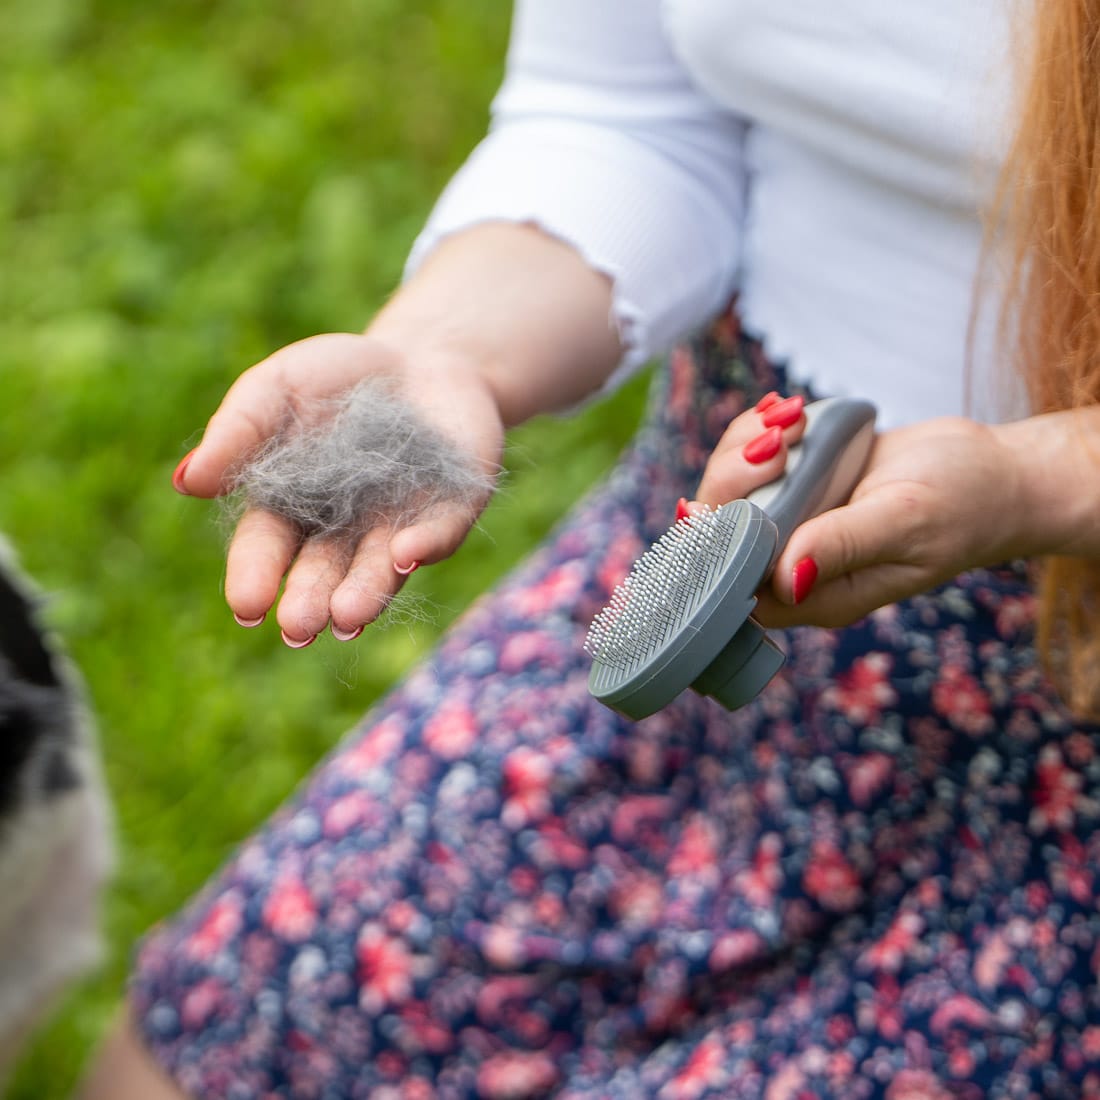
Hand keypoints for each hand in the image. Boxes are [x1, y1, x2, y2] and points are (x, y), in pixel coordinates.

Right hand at [174, 332, 503, 643]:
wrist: (420, 358)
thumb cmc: (334, 379)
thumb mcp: (276, 389)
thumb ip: (237, 431)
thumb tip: (187, 481)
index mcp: (293, 509)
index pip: (269, 548)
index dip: (256, 576)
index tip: (247, 606)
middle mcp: (347, 530)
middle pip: (325, 571)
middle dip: (310, 599)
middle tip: (297, 628)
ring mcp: (401, 523)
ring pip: (382, 566)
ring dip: (366, 592)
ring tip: (348, 616)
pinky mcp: (453, 507)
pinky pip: (442, 530)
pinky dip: (427, 542)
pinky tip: (409, 553)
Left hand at [691, 402, 1028, 627]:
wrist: (992, 472)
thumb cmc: (962, 505)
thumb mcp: (905, 521)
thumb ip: (843, 545)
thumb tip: (787, 576)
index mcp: (815, 595)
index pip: (733, 585)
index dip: (718, 540)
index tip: (742, 492)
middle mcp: (792, 565)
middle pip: (718, 532)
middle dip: (733, 479)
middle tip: (780, 442)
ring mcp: (792, 523)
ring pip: (729, 491)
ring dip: (745, 446)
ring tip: (794, 421)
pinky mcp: (796, 487)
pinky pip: (752, 463)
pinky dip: (760, 432)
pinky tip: (793, 413)